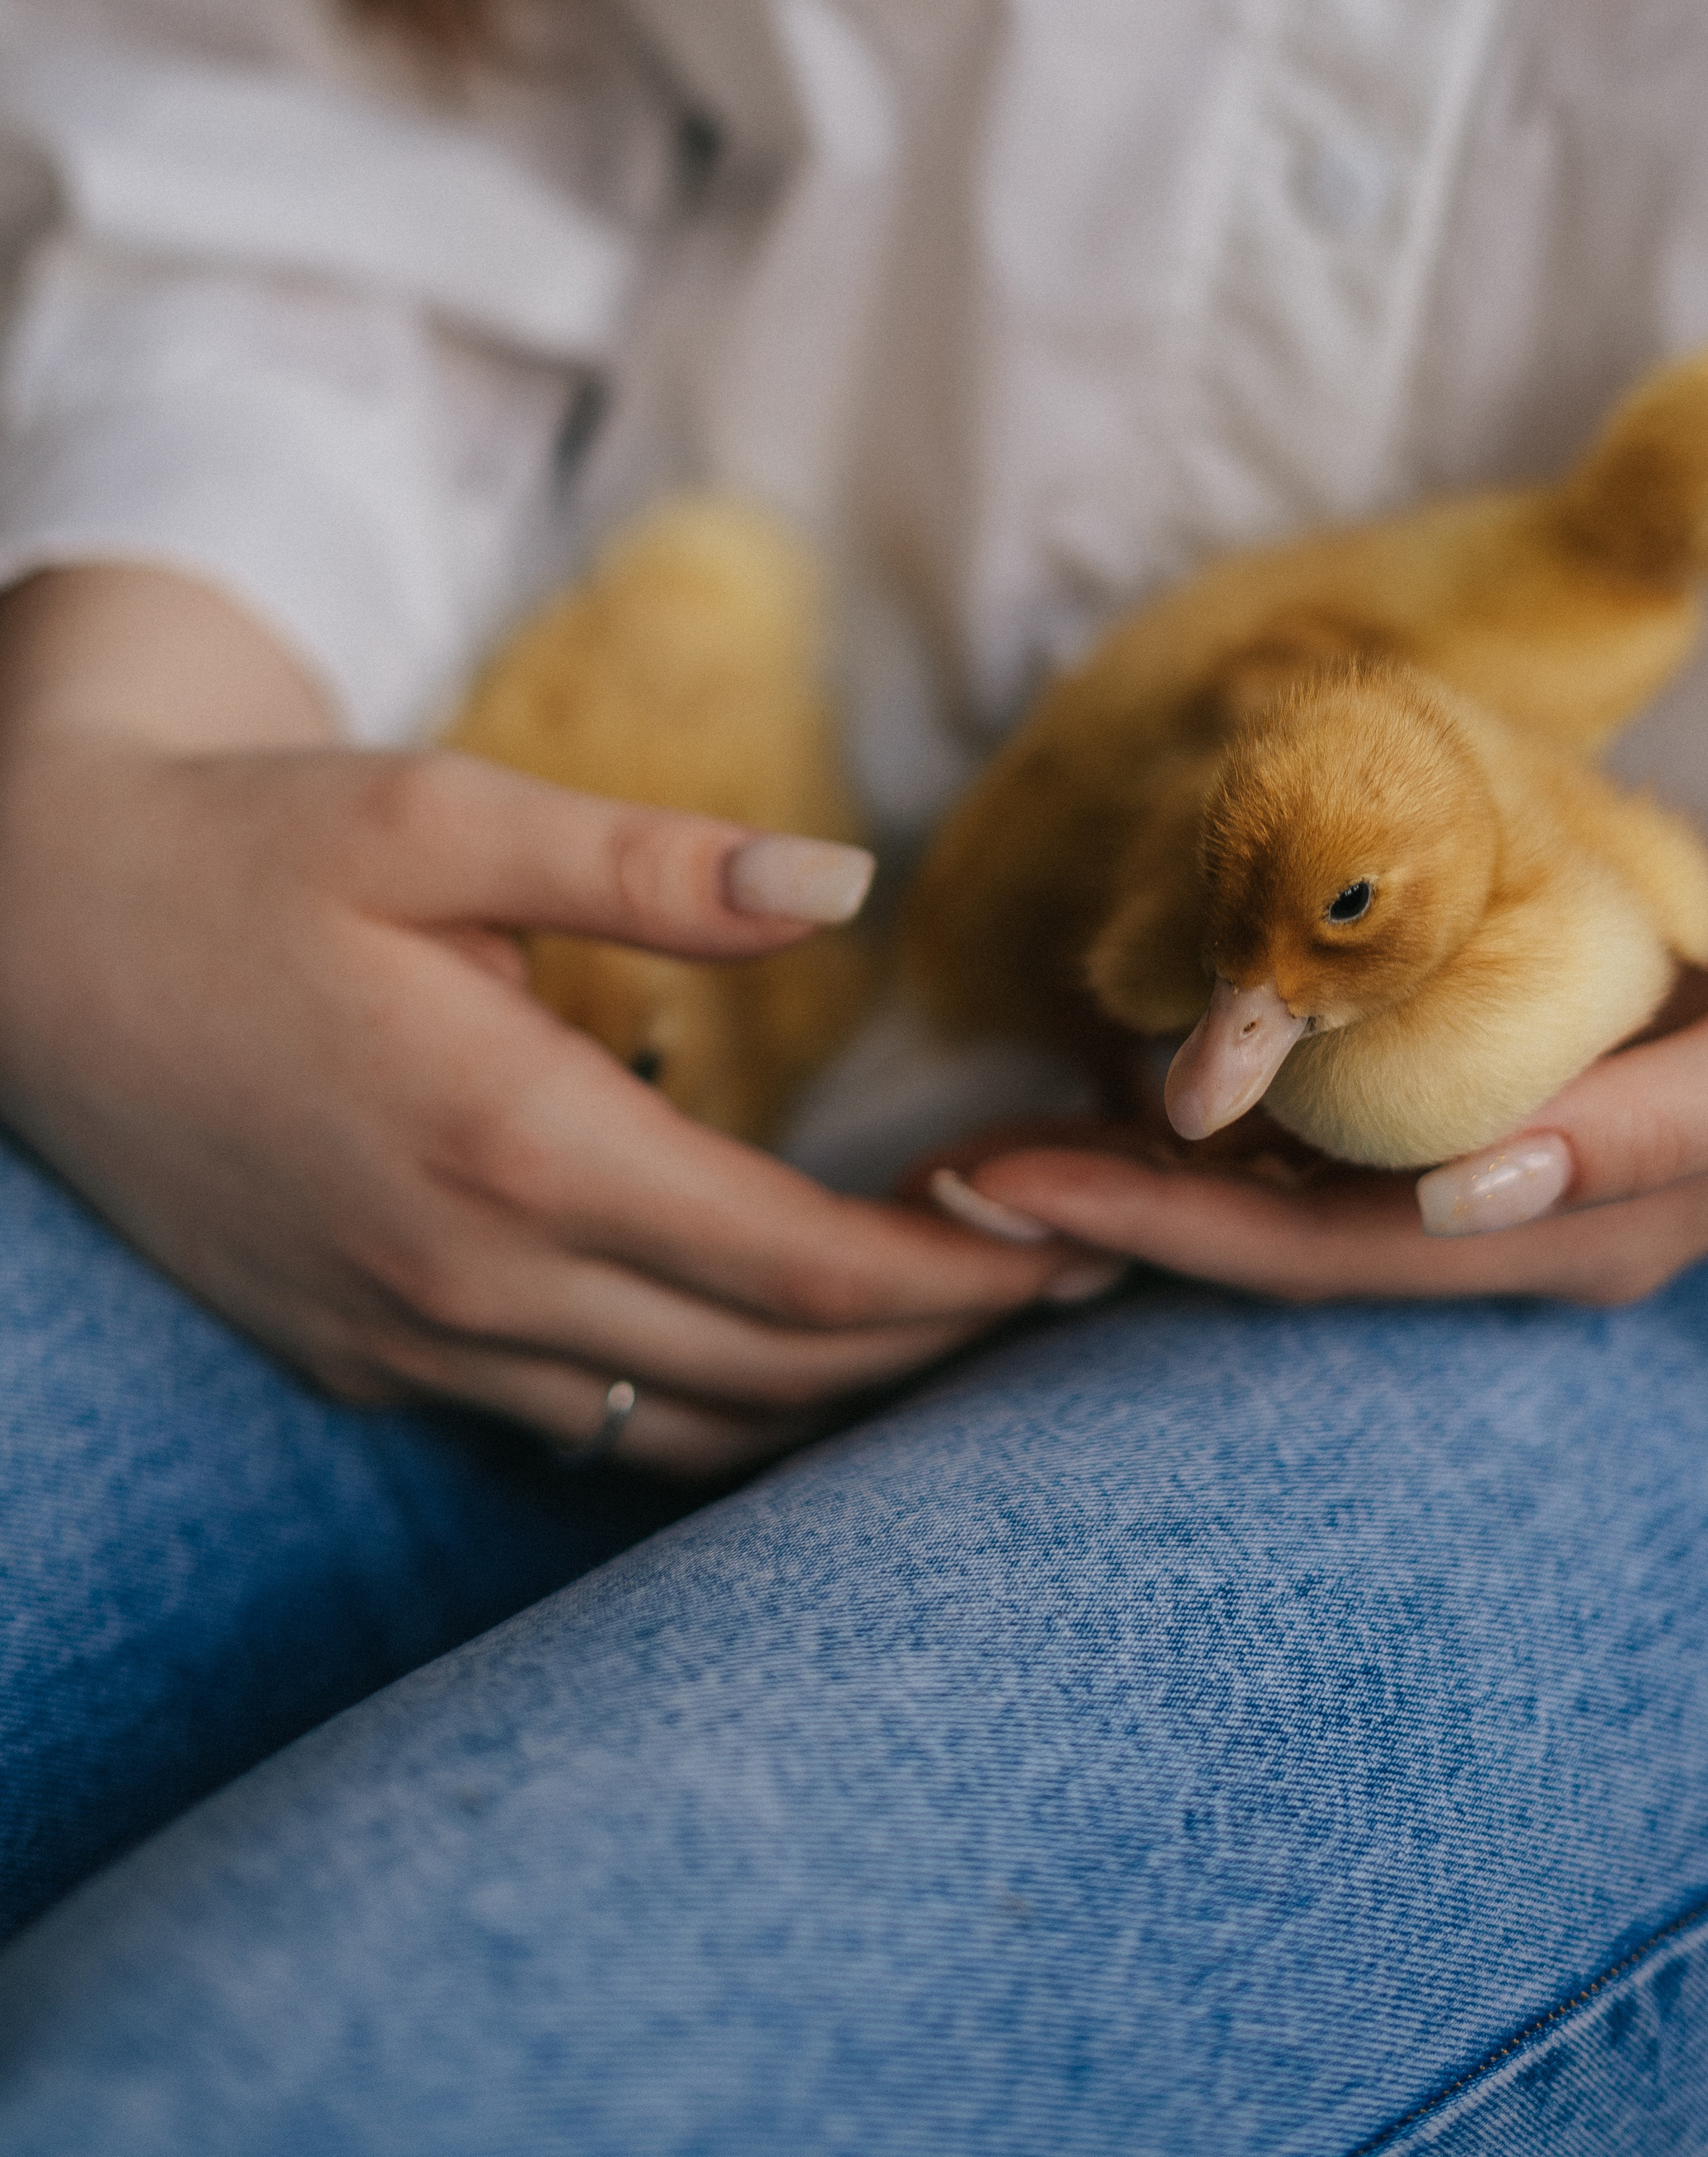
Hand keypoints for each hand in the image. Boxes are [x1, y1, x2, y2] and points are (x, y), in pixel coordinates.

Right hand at [0, 574, 1116, 1474]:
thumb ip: (649, 862)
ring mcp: (407, 1338)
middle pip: (763, 1366)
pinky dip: (708, 1407)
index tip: (1070, 1239)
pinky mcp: (364, 1357)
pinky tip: (777, 1349)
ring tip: (957, 1327)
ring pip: (678, 1426)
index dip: (950, 1274)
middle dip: (934, 1343)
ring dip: (833, 1394)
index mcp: (506, 1137)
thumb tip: (844, 883)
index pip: (791, 1263)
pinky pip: (578, 1425)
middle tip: (1068, 1284)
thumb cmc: (250, 851)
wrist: (35, 940)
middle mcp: (464, 1272)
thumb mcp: (441, 814)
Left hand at [928, 794, 1707, 1305]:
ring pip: (1300, 1169)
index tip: (992, 1190)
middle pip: (1275, 1227)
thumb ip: (1653, 1133)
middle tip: (940, 1177)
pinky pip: (1354, 1093)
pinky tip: (1159, 1052)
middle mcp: (1524, 1204)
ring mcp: (1523, 1138)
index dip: (1152, 1227)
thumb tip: (1451, 1203)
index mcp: (1580, 1230)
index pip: (1320, 1254)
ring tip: (1001, 1127)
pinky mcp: (1529, 1054)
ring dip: (1155, 1150)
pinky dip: (1244, 1084)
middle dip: (1111, 1202)